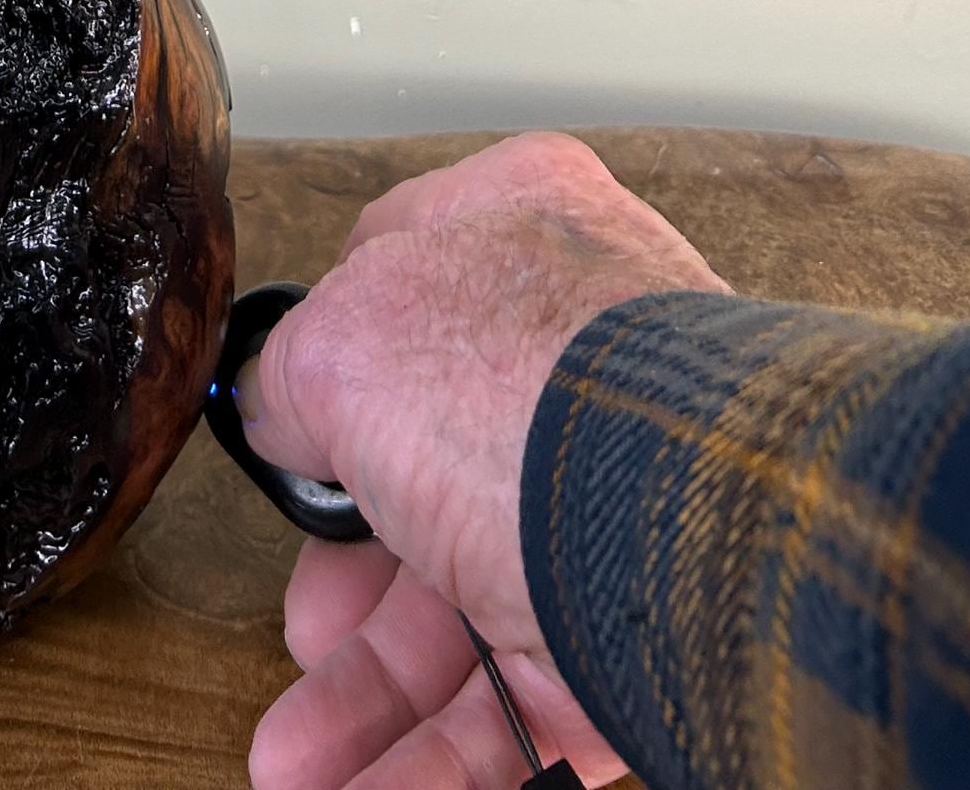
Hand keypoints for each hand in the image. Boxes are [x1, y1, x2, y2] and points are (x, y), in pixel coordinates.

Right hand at [238, 131, 725, 787]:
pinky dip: (437, 758)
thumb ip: (292, 369)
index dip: (332, 365)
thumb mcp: (341, 339)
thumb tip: (281, 405)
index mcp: (517, 233)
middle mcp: (571, 362)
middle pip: (423, 480)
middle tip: (301, 637)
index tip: (290, 440)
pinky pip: (524, 700)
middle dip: (344, 588)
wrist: (688, 525)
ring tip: (294, 766)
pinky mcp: (642, 630)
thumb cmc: (522, 386)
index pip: (401, 280)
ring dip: (369, 696)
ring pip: (465, 610)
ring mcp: (612, 500)